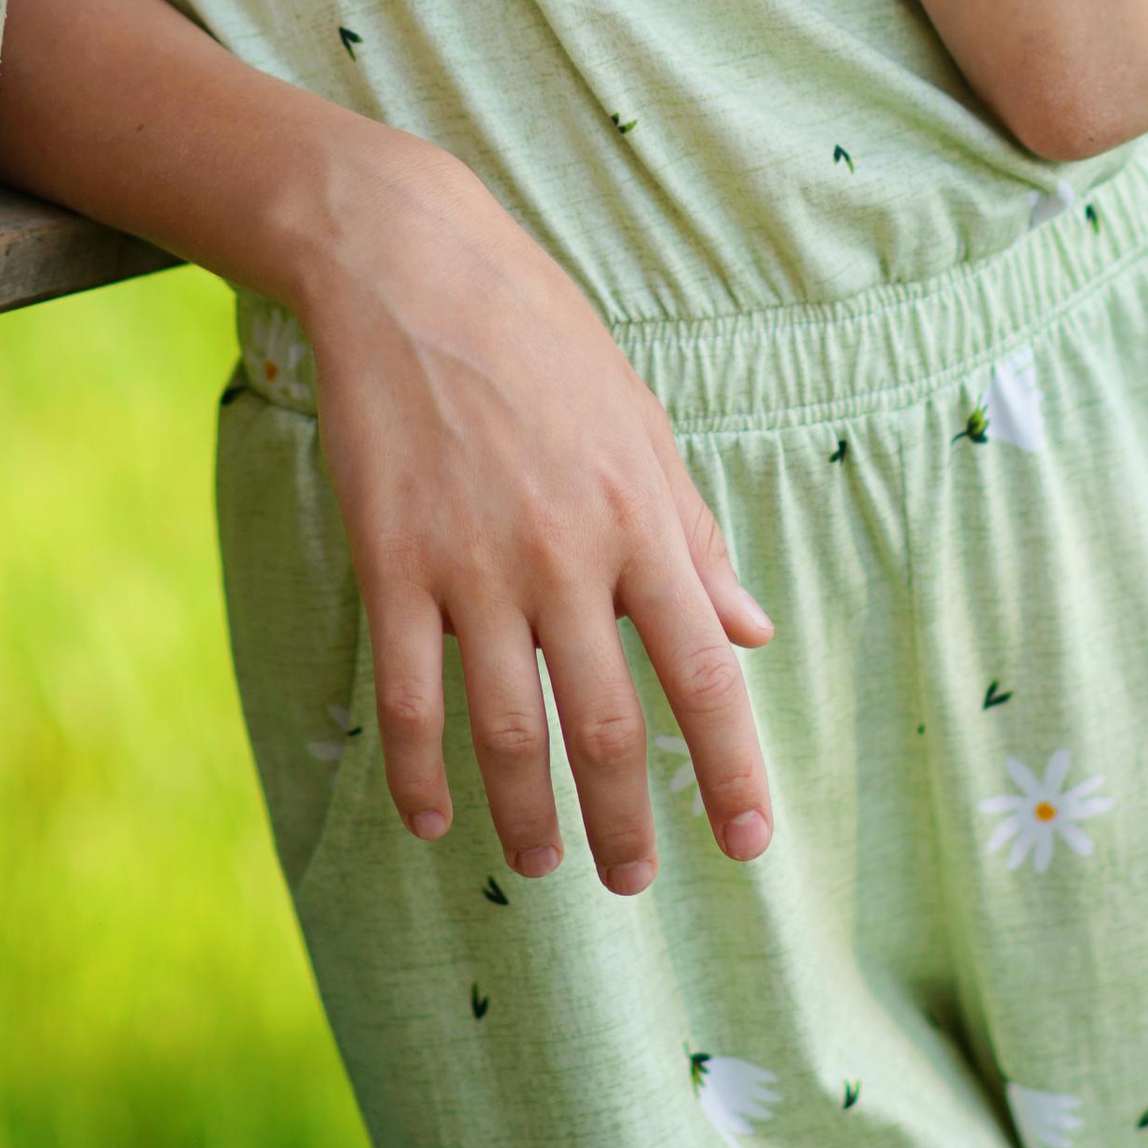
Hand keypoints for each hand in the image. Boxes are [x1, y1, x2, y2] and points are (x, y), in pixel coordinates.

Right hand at [301, 146, 775, 894]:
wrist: (414, 266)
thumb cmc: (541, 339)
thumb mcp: (640, 425)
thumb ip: (694, 535)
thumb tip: (755, 629)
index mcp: (639, 517)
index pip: (704, 670)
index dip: (730, 767)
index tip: (748, 843)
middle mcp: (565, 552)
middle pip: (606, 723)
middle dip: (624, 819)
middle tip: (632, 881)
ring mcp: (473, 561)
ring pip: (507, 727)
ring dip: (526, 813)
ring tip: (540, 861)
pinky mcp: (392, 557)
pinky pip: (409, 694)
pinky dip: (419, 772)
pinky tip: (430, 819)